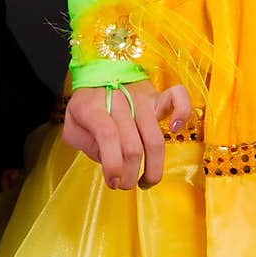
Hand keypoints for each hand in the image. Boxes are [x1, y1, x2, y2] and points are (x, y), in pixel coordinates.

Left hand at [62, 79, 191, 189]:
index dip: (112, 165)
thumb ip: (84, 143)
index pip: (107, 135)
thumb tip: (108, 160)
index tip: (112, 182)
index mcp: (92, 106)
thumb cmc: (86, 105)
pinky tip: (176, 130)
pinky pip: (177, 97)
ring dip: (153, 167)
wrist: (97, 72)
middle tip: (124, 184)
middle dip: (129, 174)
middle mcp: (118, 99)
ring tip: (145, 181)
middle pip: (132, 145)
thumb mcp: (72, 125)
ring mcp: (140, 96)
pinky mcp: (156, 95)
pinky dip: (182, 113)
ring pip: (154, 138)